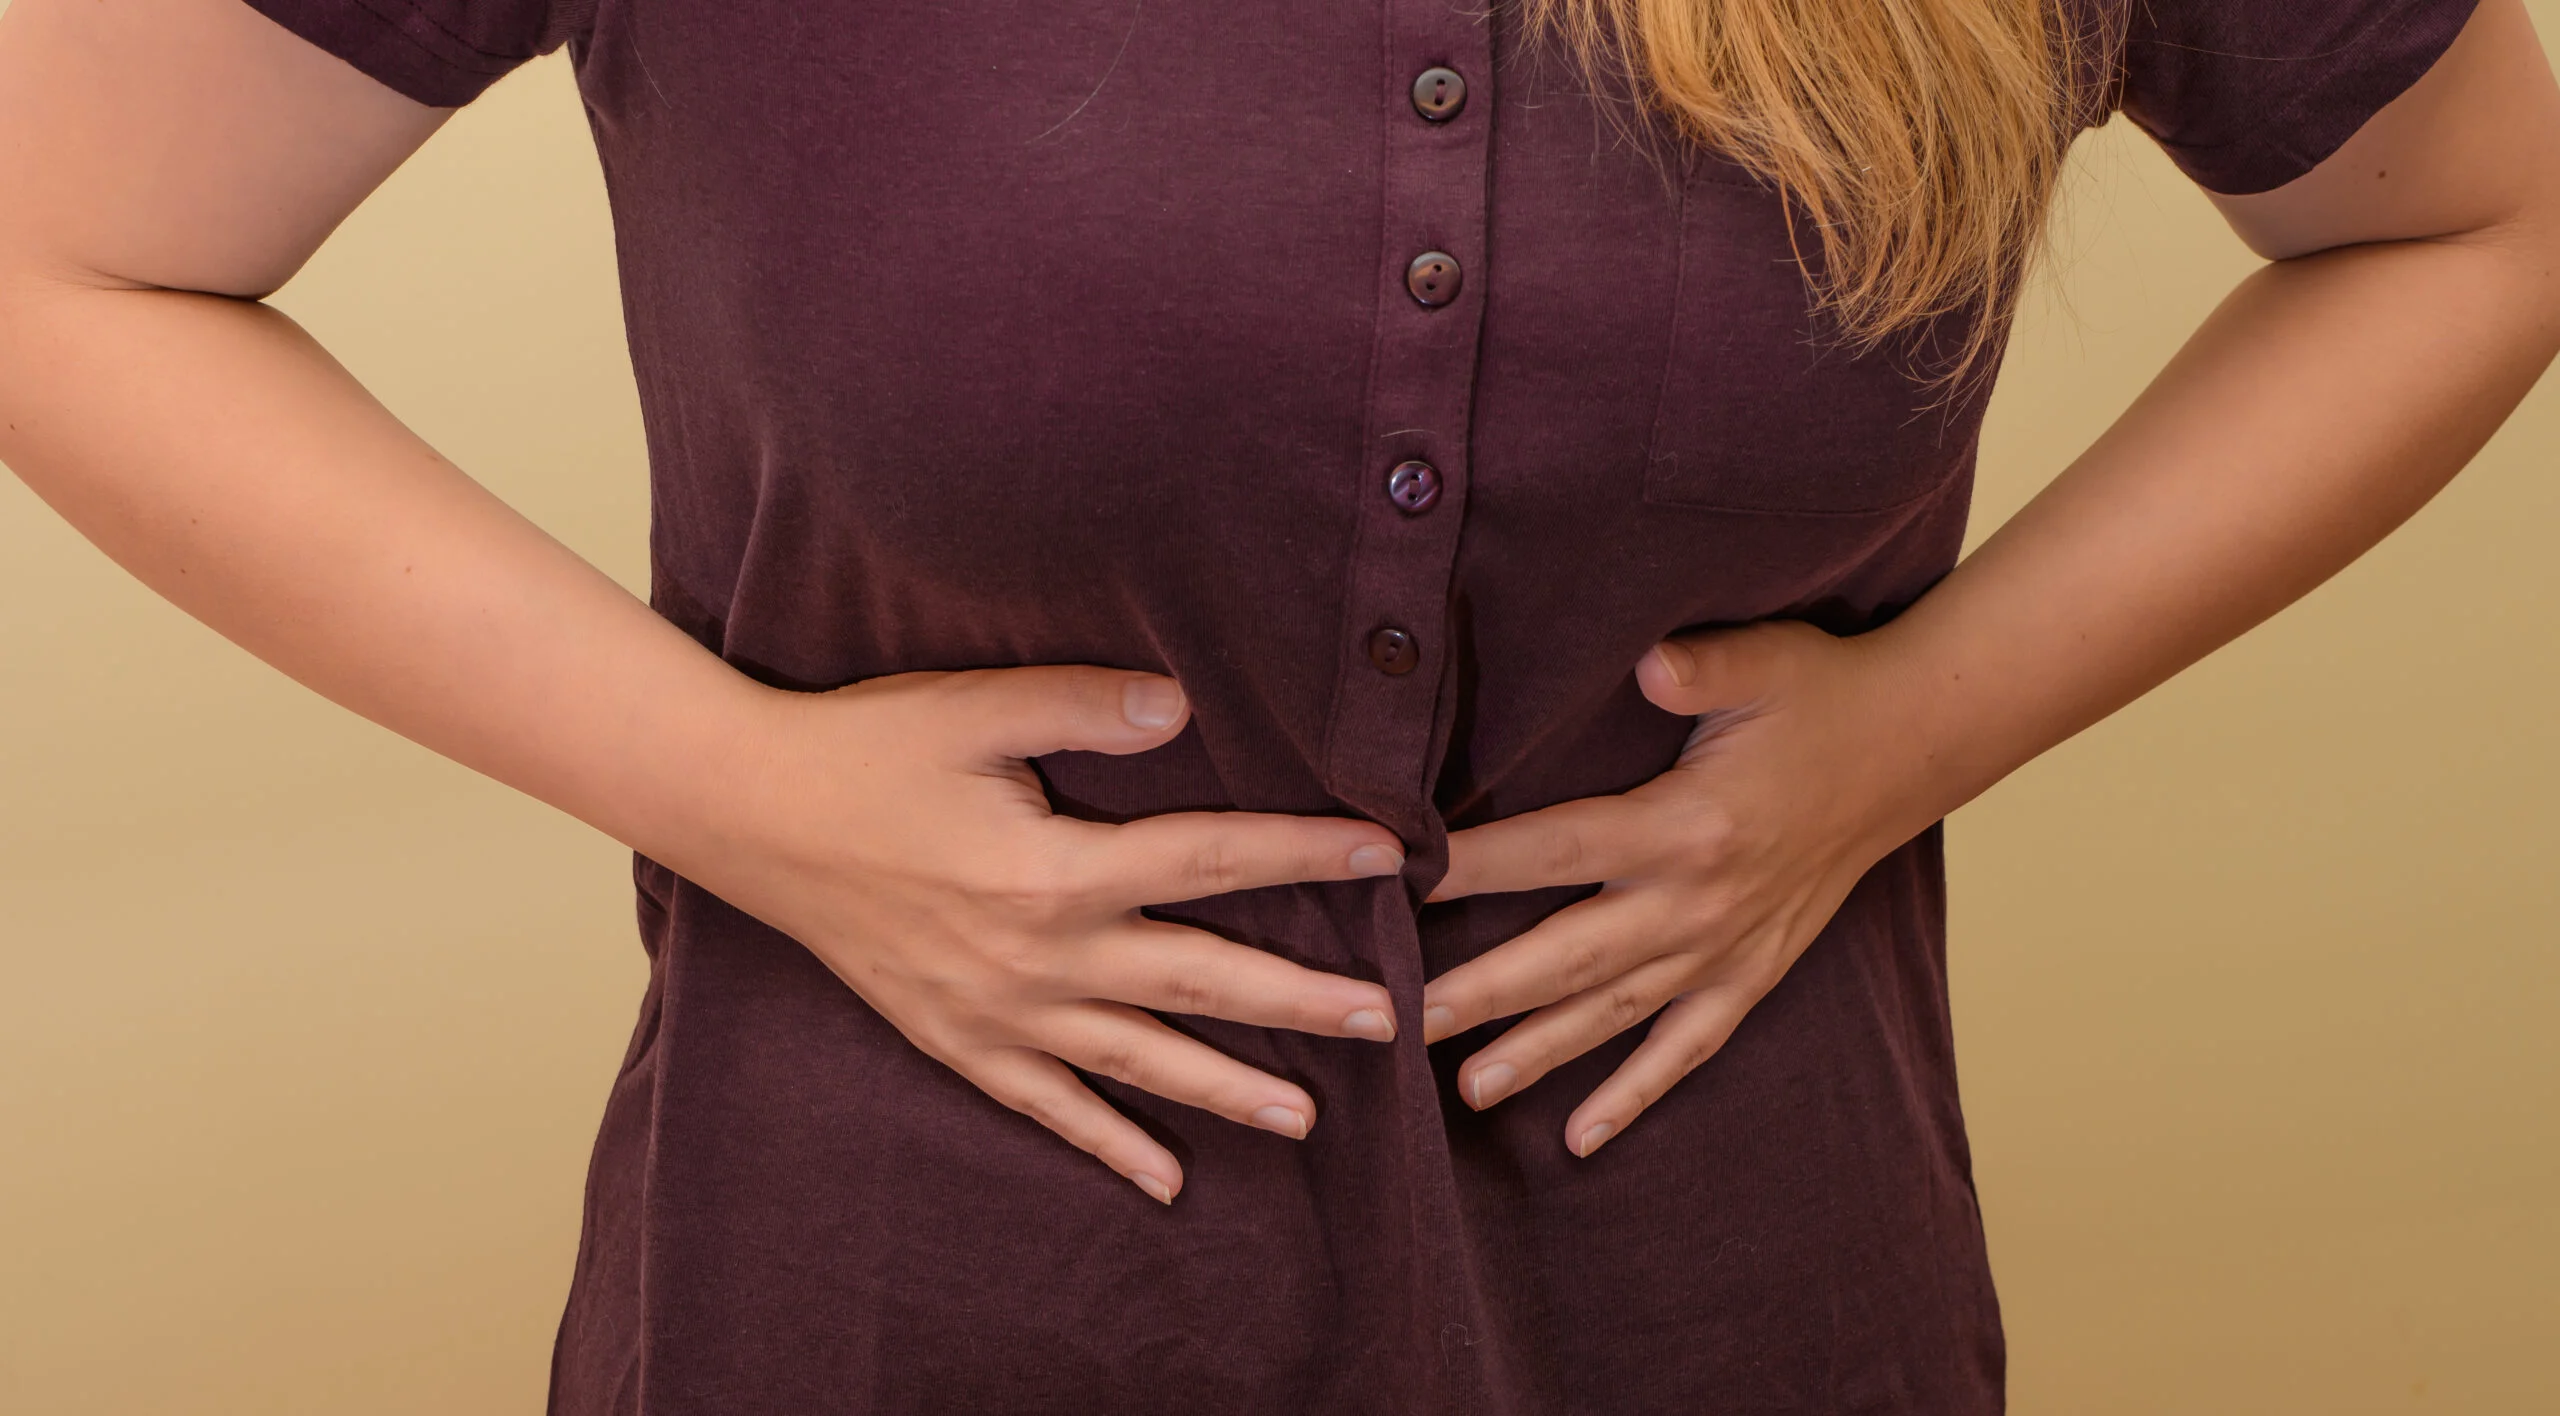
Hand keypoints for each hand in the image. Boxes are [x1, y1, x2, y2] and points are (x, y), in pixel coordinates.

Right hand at [680, 666, 1407, 1204]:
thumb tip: (1182, 706)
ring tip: (1308, 1118)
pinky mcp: (958, 1042)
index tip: (1389, 859)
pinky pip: (1049, 1107)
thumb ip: (1083, 706)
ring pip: (1141, 1060)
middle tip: (1390, 1021)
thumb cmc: (865, 751)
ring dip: (1229, 1089)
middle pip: (1202, 980)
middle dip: (1302, 1001)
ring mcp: (1000, 1013)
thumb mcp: (972, 710)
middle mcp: (1042, 957)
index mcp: (1059, 869)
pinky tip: (1166, 1180)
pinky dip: (1109, 1144)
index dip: (1306, 856)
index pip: (1214, 860)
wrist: (749, 816)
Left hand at [1422, 621, 1941, 1156]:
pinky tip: (1582, 1139)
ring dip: (1539, 1053)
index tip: (1399, 879)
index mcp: (1685, 825)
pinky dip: (1635, 1095)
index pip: (1556, 847)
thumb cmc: (1820, 696)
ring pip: (1615, 1014)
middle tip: (1403, 1022)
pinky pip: (1686, 1049)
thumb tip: (1646, 664)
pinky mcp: (1752, 974)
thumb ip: (1700, 666)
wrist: (1911, 749)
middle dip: (1482, 991)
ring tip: (1466, 1089)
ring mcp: (1725, 949)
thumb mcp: (1766, 660)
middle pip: (1569, 955)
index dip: (1475, 864)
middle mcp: (1698, 902)